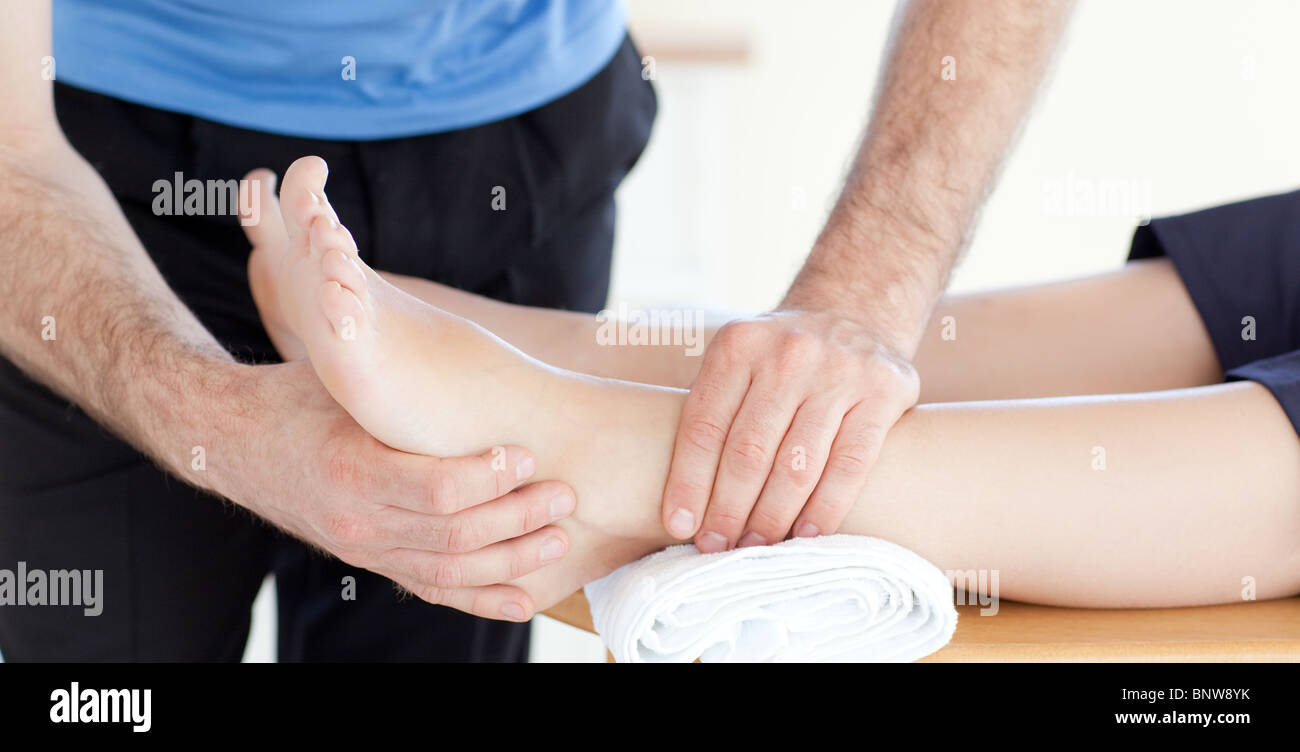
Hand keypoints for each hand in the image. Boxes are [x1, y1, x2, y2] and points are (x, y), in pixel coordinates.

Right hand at [211, 360, 574, 621]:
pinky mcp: (372, 563)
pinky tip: (523, 601)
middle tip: (564, 495)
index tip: (527, 454)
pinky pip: (431, 589)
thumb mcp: (343, 379)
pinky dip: (480, 599)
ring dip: (511, 560)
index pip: (437, 488)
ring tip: (558, 538)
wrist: (238, 444)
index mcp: (352, 469)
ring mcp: (364, 549)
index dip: (491, 476)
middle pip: (454, 536)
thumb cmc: (301, 398)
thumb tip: (454, 350)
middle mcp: (357, 520)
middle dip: (518, 518)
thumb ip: (392, 378)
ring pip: (449, 572)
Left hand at [661, 309, 918, 550]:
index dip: (689, 483)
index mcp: (738, 346)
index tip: (681, 527)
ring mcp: (839, 370)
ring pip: (797, 464)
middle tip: (718, 548)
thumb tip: (687, 504)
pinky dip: (826, 507)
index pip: (705, 427)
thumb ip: (715, 411)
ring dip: (772, 517)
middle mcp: (787, 355)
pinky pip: (850, 463)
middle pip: (748, 451)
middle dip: (728, 510)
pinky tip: (807, 535)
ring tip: (756, 546)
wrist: (856, 308)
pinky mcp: (884, 390)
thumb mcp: (739, 360)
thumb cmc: (782, 357)